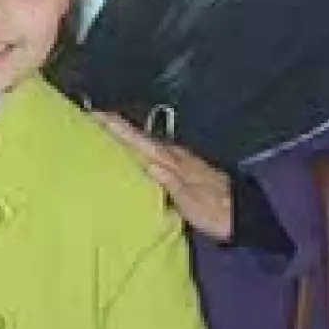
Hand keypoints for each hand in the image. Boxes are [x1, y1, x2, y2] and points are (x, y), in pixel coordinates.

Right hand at [93, 114, 233, 240]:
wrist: (242, 214)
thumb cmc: (215, 212)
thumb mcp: (193, 203)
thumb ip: (171, 183)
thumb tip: (148, 164)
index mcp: (171, 162)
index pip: (138, 140)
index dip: (115, 127)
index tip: (92, 114)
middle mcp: (173, 155)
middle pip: (138, 135)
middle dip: (113, 126)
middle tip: (86, 119)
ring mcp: (178, 159)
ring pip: (145, 142)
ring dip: (124, 136)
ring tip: (101, 132)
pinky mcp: (182, 167)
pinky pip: (152, 151)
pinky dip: (137, 147)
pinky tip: (131, 151)